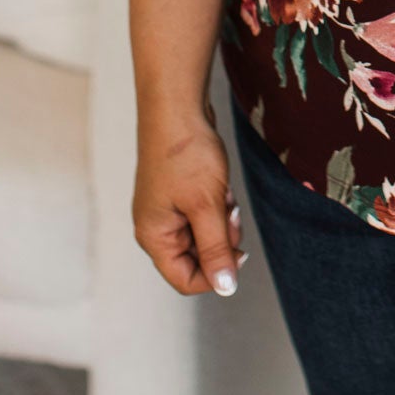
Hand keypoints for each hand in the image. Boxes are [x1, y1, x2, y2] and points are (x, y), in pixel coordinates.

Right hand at [133, 110, 248, 296]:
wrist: (178, 107)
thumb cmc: (187, 154)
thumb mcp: (207, 206)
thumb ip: (216, 249)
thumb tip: (225, 288)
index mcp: (154, 237)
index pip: (184, 280)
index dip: (215, 275)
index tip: (240, 253)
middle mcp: (156, 227)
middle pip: (197, 257)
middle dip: (221, 238)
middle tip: (230, 212)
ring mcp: (167, 209)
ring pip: (205, 233)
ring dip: (222, 219)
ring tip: (224, 193)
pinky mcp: (179, 193)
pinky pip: (205, 212)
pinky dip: (218, 203)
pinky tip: (220, 184)